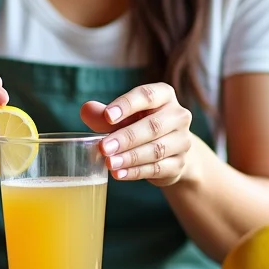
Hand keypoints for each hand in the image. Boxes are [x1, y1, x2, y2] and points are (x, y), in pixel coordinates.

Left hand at [80, 82, 195, 186]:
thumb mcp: (122, 117)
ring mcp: (182, 141)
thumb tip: (86, 110)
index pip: (147, 95)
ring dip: (130, 157)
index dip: (127, 105)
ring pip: (156, 149)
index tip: (108, 116)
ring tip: (109, 162)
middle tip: (104, 147)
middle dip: (126, 137)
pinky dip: (136, 172)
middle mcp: (178, 116)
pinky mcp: (179, 164)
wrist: (168, 152)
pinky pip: (157, 168)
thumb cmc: (140, 125)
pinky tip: (119, 173)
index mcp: (165, 96)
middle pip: (153, 125)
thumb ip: (103, 115)